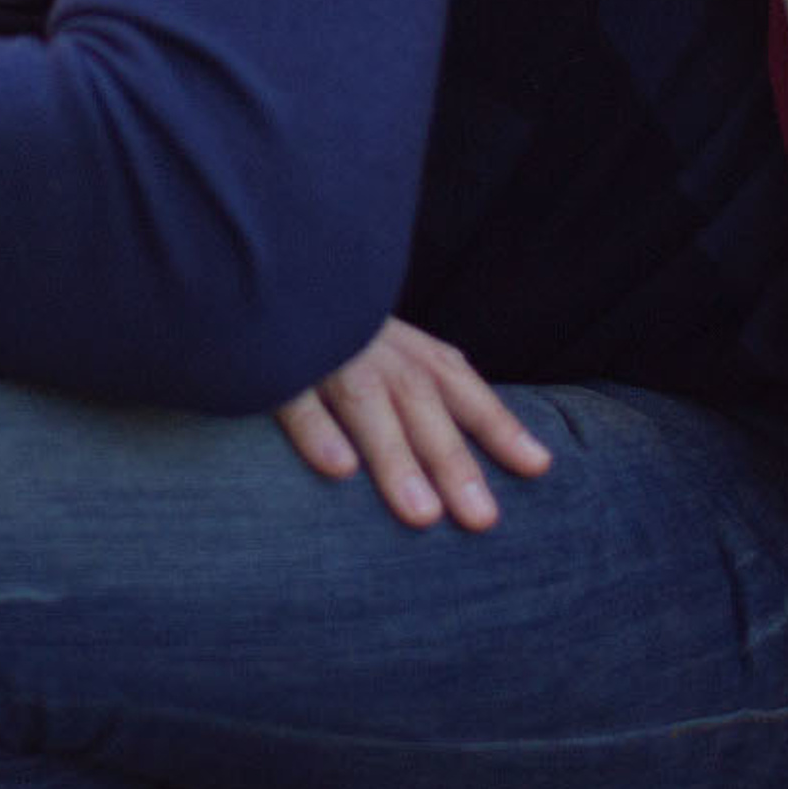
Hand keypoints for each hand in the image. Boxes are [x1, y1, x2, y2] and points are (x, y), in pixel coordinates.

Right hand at [275, 318, 552, 530]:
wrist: (247, 268)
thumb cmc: (317, 329)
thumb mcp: (370, 346)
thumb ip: (411, 387)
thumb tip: (479, 445)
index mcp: (393, 342)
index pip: (453, 379)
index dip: (495, 421)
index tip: (540, 466)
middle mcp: (365, 342)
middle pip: (417, 398)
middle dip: (451, 459)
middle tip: (482, 520)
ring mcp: (318, 347)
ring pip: (365, 400)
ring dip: (396, 456)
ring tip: (423, 517)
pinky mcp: (267, 357)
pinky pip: (293, 393)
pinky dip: (317, 429)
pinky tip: (339, 471)